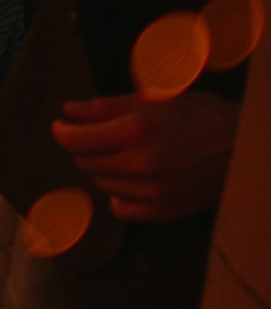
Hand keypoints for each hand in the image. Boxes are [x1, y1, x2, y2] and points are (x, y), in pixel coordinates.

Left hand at [52, 88, 239, 225]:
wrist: (247, 150)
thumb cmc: (206, 117)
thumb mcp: (158, 98)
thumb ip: (108, 106)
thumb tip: (71, 111)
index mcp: (136, 129)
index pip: (75, 138)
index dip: (62, 130)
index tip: (62, 125)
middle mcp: (140, 163)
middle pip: (84, 161)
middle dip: (83, 147)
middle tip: (95, 136)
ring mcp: (151, 191)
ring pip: (100, 183)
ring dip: (102, 168)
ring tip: (121, 154)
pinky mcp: (162, 211)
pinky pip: (120, 208)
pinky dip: (119, 195)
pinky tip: (132, 180)